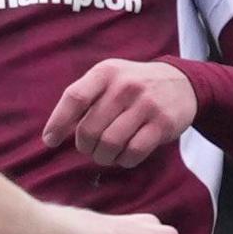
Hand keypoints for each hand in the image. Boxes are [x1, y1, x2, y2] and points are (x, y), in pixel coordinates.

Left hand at [42, 59, 198, 169]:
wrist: (182, 83)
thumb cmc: (134, 85)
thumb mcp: (109, 78)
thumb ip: (85, 97)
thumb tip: (54, 131)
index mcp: (106, 73)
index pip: (75, 98)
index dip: (58, 123)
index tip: (50, 141)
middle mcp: (126, 86)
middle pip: (90, 128)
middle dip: (85, 146)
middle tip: (89, 149)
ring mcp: (147, 105)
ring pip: (111, 143)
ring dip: (103, 156)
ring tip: (105, 155)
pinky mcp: (164, 123)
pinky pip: (134, 151)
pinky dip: (124, 160)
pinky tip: (124, 157)